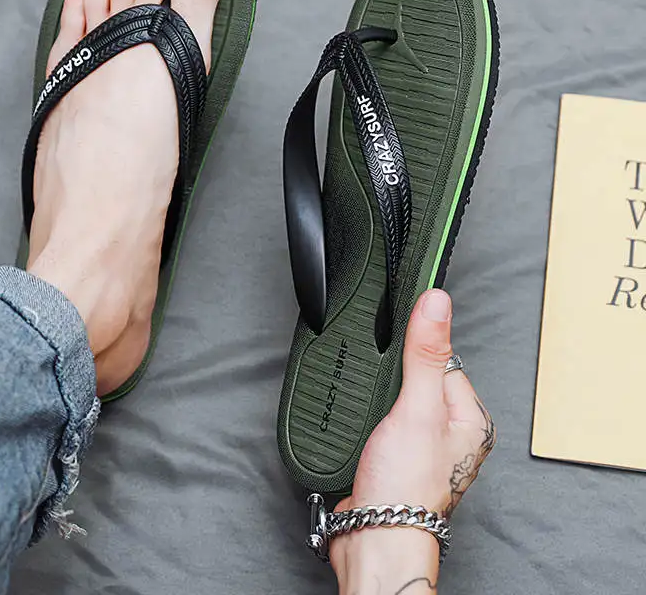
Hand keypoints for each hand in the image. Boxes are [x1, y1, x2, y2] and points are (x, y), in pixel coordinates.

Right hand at [330, 289, 495, 592]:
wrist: (374, 537)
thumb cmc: (405, 485)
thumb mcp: (418, 407)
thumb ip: (425, 352)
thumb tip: (436, 301)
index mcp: (471, 418)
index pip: (445, 360)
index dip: (418, 354)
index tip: (399, 351)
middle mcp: (453, 433)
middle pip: (420, 379)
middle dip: (396, 381)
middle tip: (386, 399)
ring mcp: (426, 446)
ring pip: (401, 400)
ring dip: (382, 401)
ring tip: (376, 417)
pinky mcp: (400, 456)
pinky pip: (387, 420)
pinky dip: (373, 418)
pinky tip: (367, 427)